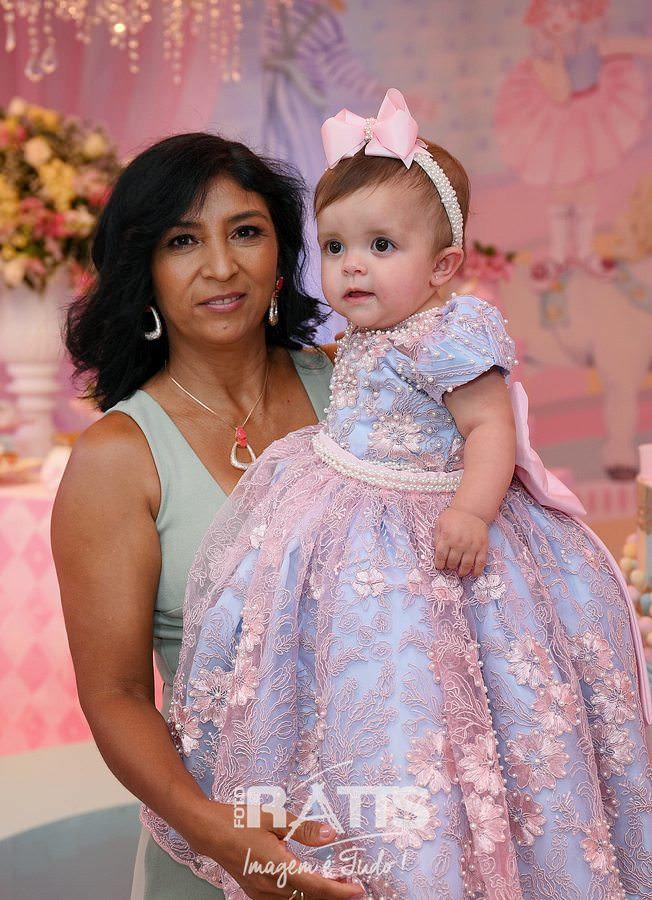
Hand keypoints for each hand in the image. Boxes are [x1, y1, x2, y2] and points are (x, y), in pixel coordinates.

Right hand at [192, 803, 364, 899]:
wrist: (208, 831)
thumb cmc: (239, 820)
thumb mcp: (274, 817)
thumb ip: (304, 829)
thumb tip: (331, 835)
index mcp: (277, 866)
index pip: (315, 886)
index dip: (339, 891)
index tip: (358, 889)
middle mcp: (269, 886)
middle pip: (308, 899)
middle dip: (333, 895)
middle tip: (352, 885)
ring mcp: (261, 892)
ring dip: (318, 895)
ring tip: (336, 882)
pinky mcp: (255, 891)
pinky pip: (283, 899)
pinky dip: (301, 895)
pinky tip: (309, 884)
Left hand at [434, 507, 487, 576]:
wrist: (471, 510)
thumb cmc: (453, 517)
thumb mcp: (440, 524)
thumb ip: (437, 539)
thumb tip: (437, 553)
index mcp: (447, 537)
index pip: (441, 556)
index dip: (439, 564)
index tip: (440, 566)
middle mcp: (459, 543)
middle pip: (453, 562)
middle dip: (450, 567)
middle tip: (450, 566)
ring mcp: (472, 546)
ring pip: (466, 565)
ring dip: (462, 572)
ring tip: (460, 572)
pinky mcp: (482, 547)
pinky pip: (480, 563)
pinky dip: (477, 571)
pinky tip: (473, 574)